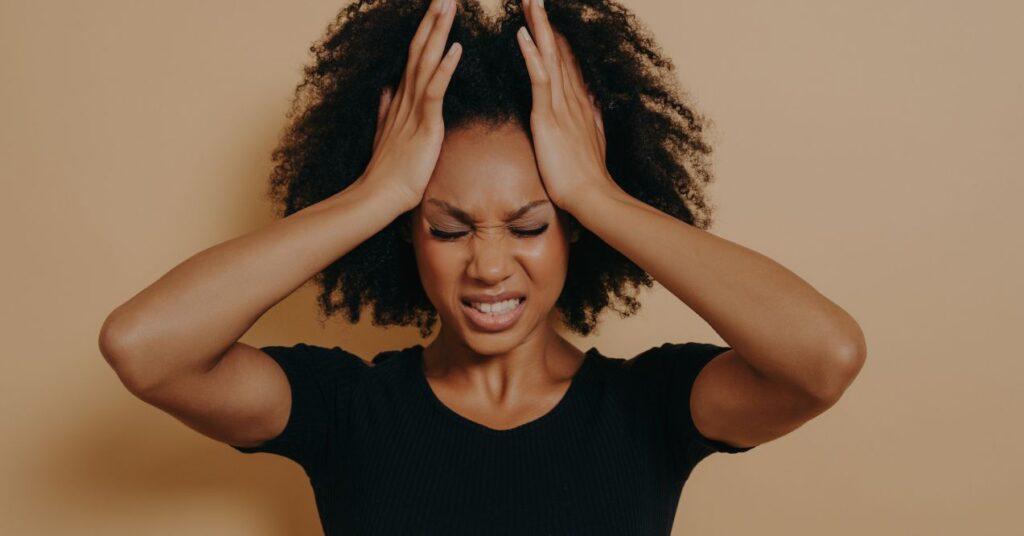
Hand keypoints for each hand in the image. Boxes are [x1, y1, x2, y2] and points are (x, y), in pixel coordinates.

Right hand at [357, 0, 461, 211]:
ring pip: (426, 61)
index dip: (425, 31)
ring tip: (449, 5)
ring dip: (438, 32)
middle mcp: (405, 97)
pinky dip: (444, 68)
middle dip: (432, 20)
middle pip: (419, 49)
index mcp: (401, 98)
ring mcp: (413, 109)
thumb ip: (386, 109)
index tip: (434, 9)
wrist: (380, 195)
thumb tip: (385, 89)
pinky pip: (435, 91)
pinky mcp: (424, 125)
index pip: (414, 56)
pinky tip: (455, 48)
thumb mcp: (386, 133)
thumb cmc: (388, 171)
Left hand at [516, 0, 618, 212]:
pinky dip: (531, 56)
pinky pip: (539, 80)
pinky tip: (522, 36)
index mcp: (579, 104)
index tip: (547, 18)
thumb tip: (590, 106)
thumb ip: (588, 120)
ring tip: (529, 2)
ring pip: (549, 57)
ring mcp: (562, 106)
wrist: (592, 196)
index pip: (566, 62)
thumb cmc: (587, 178)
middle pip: (557, 51)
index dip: (557, 38)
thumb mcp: (590, 142)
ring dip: (538, 27)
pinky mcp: (549, 118)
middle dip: (545, 23)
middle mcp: (573, 98)